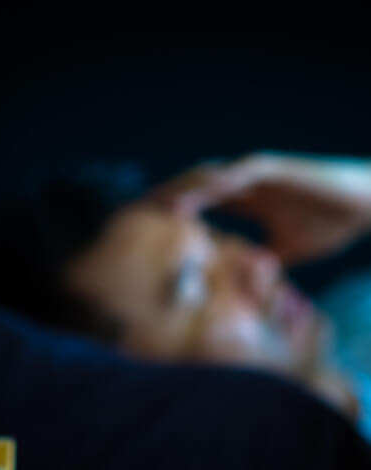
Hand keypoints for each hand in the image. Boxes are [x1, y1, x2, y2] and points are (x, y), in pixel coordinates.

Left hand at [146, 153, 370, 263]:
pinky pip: (239, 174)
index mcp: (247, 198)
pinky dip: (215, 184)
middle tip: (139, 214)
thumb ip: (264, 262)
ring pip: (211, 177)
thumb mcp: (287, 250)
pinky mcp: (275, 168)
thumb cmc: (329, 224)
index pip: (201, 202)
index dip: (175, 213)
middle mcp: (247, 182)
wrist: (365, 206)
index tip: (150, 229)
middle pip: (196, 187)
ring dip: (183, 190)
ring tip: (156, 206)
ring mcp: (259, 172)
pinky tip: (194, 198)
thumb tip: (249, 284)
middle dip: (168, 199)